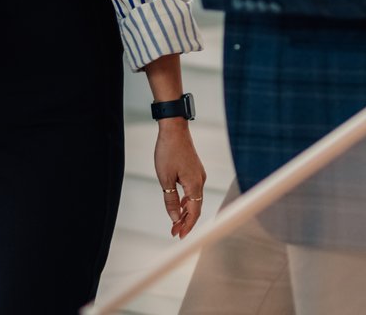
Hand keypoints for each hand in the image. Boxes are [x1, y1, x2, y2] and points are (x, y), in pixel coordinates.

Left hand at [154, 120, 206, 238]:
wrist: (174, 129)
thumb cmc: (168, 151)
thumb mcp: (165, 179)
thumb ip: (170, 200)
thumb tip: (175, 218)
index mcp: (194, 184)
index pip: (194, 212)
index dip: (187, 226)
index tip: (179, 236)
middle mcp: (200, 181)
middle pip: (195, 207)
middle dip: (186, 221)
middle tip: (174, 232)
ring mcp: (199, 174)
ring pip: (194, 199)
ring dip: (185, 212)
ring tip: (175, 222)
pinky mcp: (195, 170)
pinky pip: (193, 190)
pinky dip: (186, 201)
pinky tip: (178, 205)